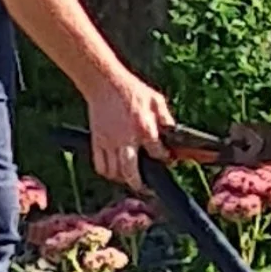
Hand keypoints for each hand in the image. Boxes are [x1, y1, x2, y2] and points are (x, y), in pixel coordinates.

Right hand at [84, 64, 172, 188]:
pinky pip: (101, 166)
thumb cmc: (130, 90)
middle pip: (131, 173)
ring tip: (132, 178)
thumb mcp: (155, 100)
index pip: (157, 153)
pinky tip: (115, 171)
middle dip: (140, 185)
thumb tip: (173, 132)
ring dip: (124, 179)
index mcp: (144, 128)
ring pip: (115, 173)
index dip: (165, 159)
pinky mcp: (97, 142)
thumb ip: (166, 118)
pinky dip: (108, 173)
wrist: (105, 83)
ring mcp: (110, 142)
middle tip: (147, 188)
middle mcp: (126, 139)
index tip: (166, 159)